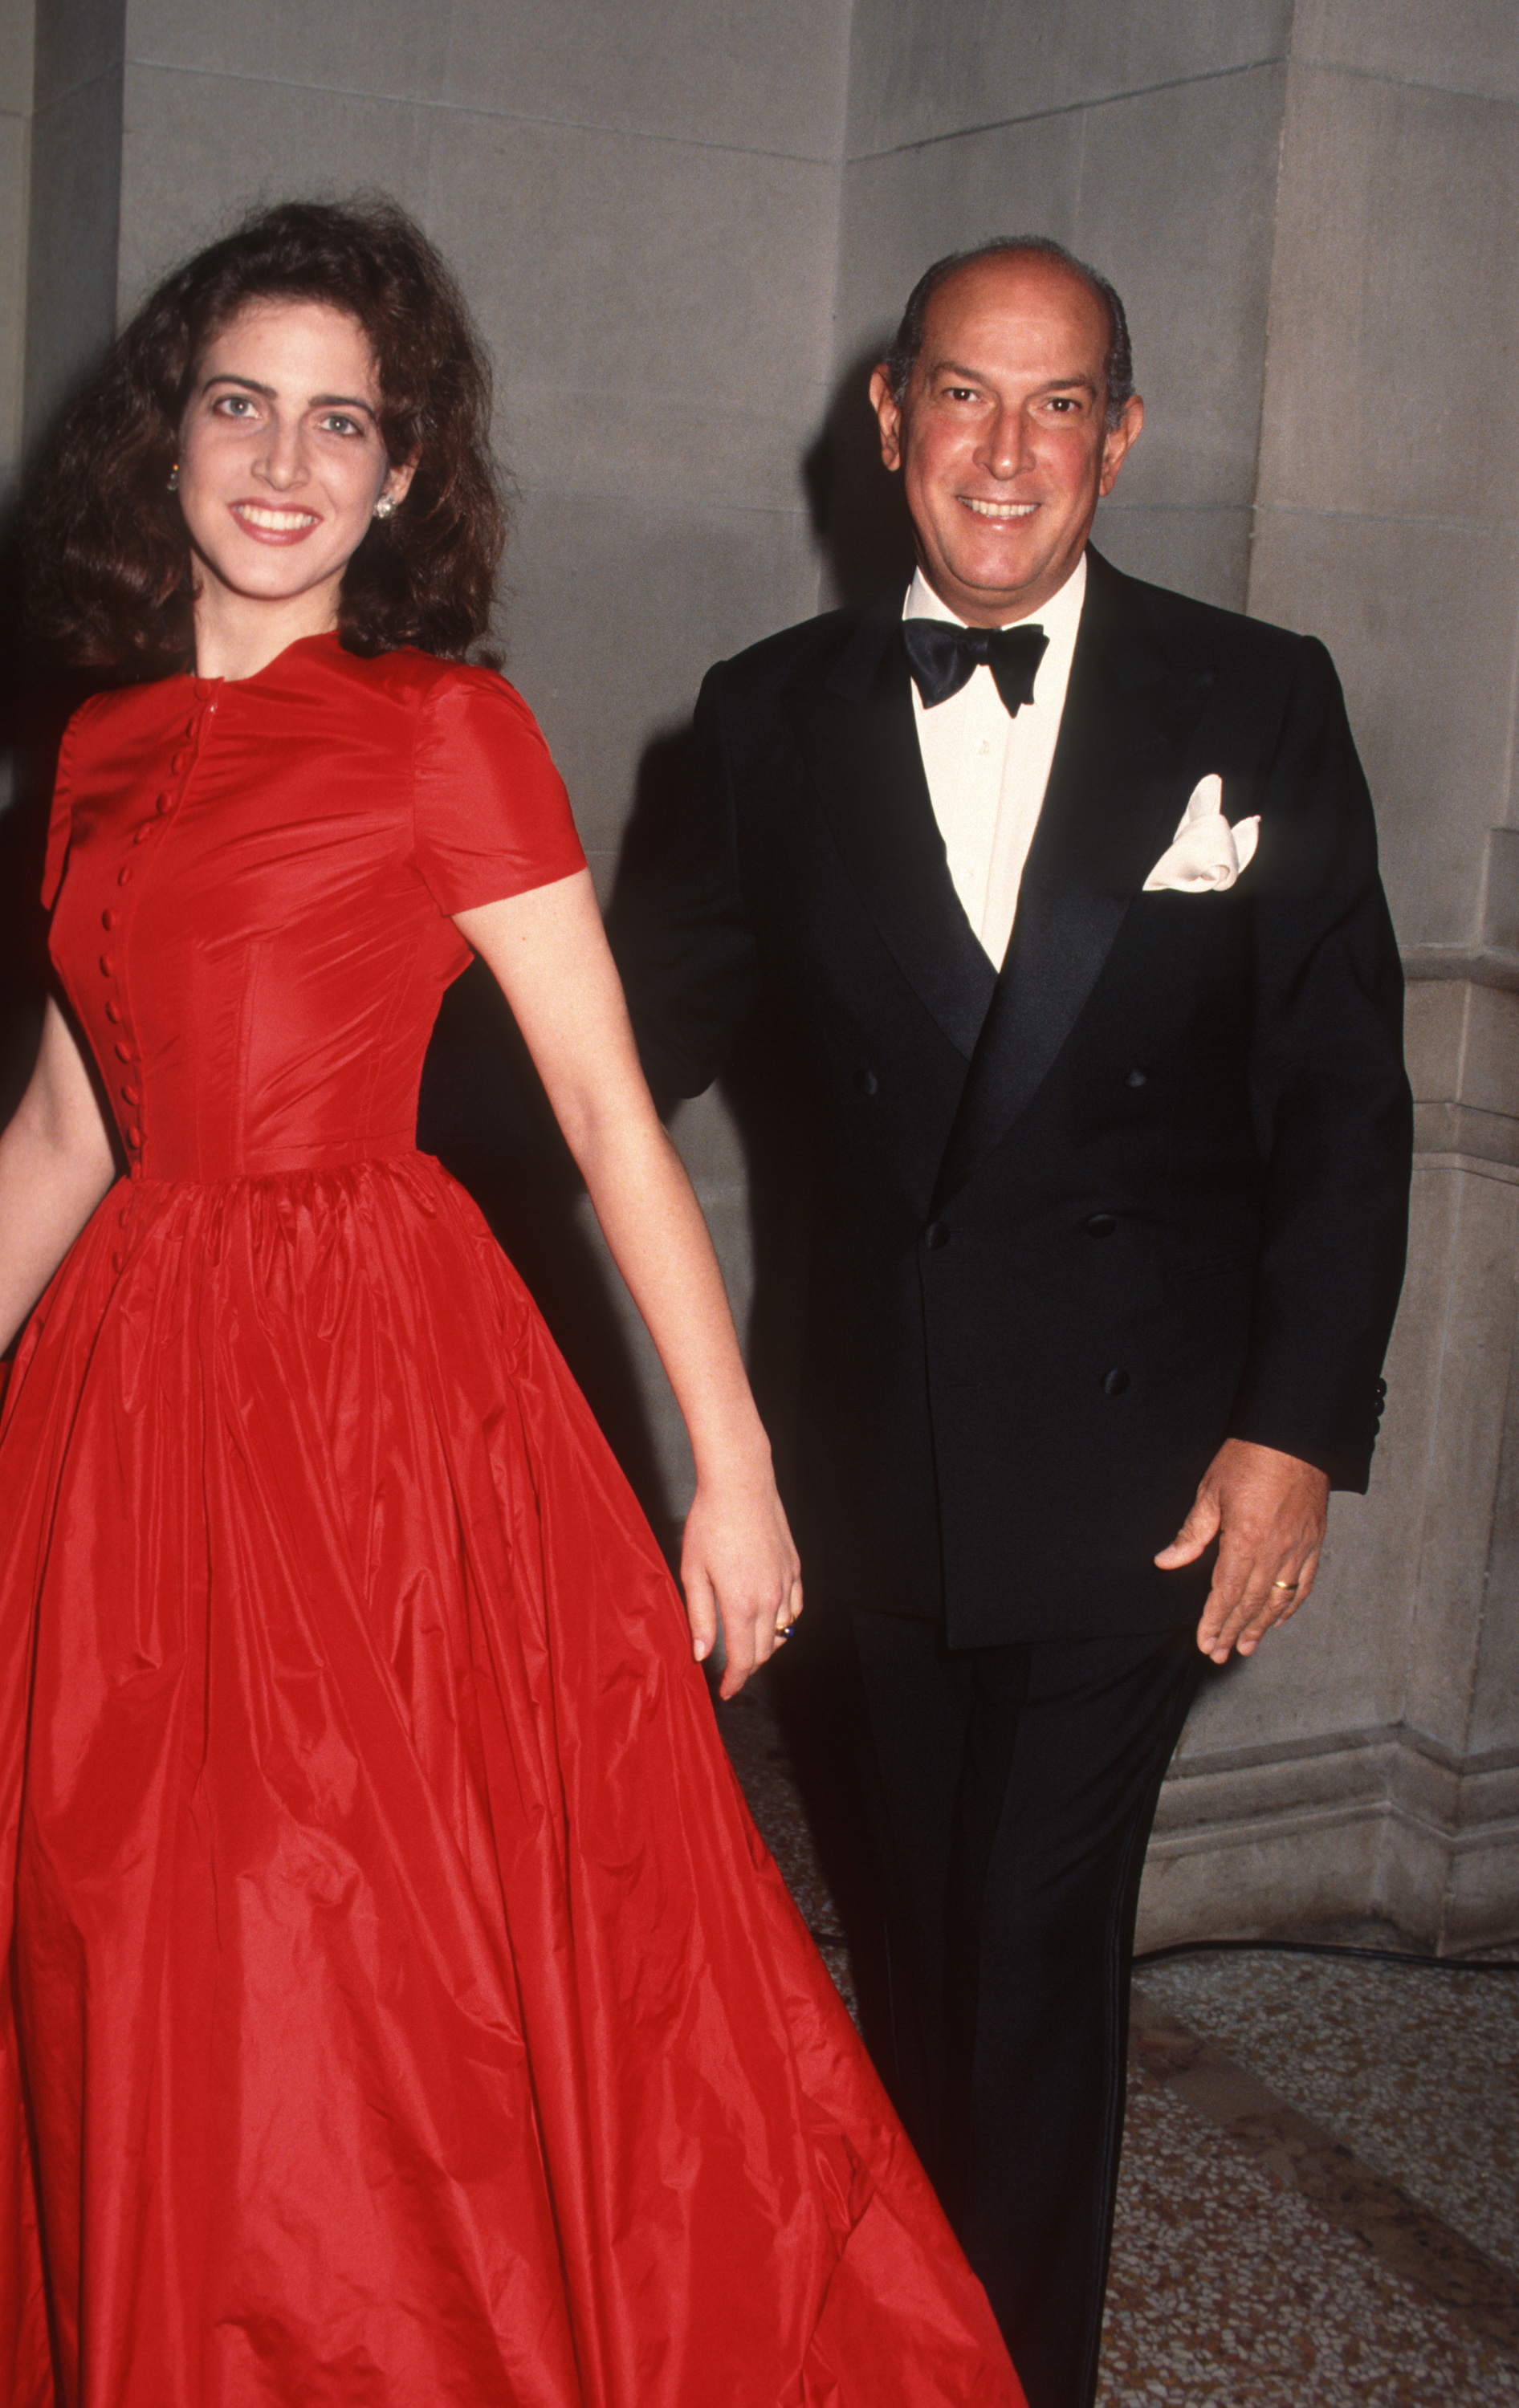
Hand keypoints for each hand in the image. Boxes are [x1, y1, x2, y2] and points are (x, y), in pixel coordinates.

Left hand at [680, 1465, 802, 1699]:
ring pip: (782, 1633)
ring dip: (765, 1646)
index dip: (734, 1681)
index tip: (726, 1691)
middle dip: (747, 1667)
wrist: (741, 1485)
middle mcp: (770, 1599)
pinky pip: (795, 1608)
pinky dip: (784, 1622)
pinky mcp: (794, 1568)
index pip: (743, 1659)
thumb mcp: (693, 1572)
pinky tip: (770, 1619)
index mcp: (741, 1604)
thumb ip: (699, 1617)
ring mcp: (786, 1583)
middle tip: (731, 1671)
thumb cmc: (710, 1523)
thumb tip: (701, 1653)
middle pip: (764, 1652)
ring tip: (746, 1646)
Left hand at [1155, 1438, 1328, 1664]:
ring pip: (1279, 1599)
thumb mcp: (1211, 1491)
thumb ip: (1191, 1533)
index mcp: (1245, 1540)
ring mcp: (1299, 1548)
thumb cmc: (1249, 1458)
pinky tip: (1279, 1618)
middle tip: (1221, 1654)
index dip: (1214, 1622)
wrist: (1294, 1436)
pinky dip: (1291, 1605)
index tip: (1205, 1643)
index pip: (1226, 1593)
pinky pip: (1304, 1583)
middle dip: (1233, 1631)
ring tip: (1246, 1646)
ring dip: (1261, 1627)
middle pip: (1252, 1603)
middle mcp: (1275, 1551)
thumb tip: (1166, 1562)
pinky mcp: (1315, 1541)